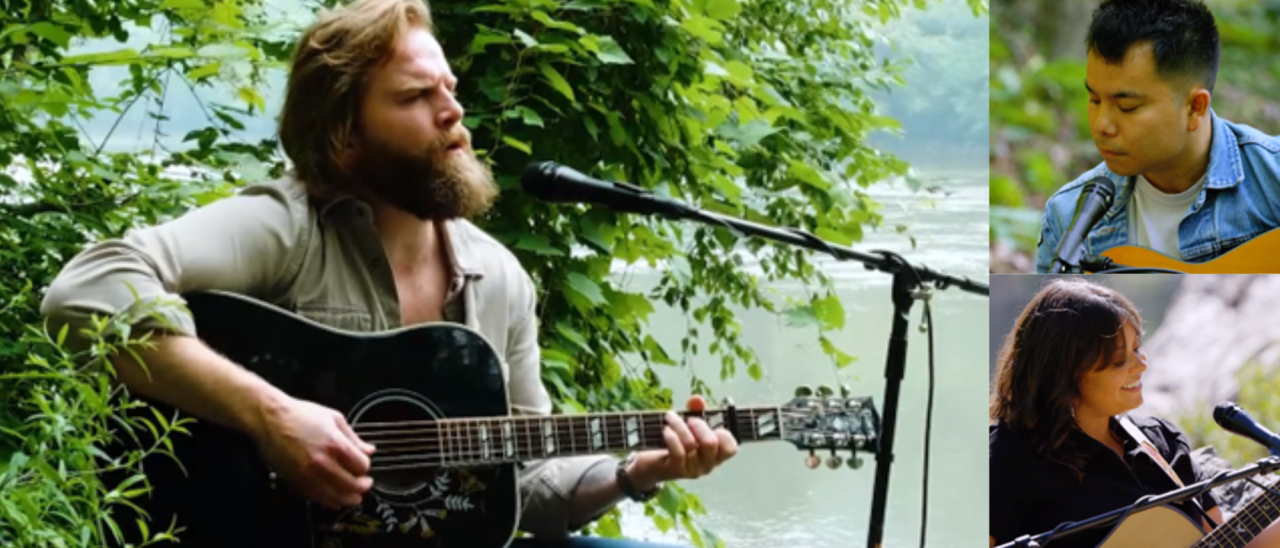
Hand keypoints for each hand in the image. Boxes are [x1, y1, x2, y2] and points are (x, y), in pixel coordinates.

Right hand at [253, 396, 376, 508]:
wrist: (270, 419)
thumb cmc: (300, 415)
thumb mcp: (334, 419)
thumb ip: (354, 438)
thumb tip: (369, 450)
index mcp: (335, 444)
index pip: (361, 466)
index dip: (365, 467)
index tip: (363, 465)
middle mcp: (322, 462)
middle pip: (351, 485)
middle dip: (362, 486)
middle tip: (365, 483)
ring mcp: (308, 475)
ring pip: (335, 497)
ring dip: (349, 499)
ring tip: (355, 496)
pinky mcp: (296, 482)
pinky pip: (317, 498)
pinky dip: (329, 501)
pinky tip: (335, 499)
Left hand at [627, 395, 737, 490]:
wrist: (652, 465)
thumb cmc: (675, 443)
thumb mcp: (688, 425)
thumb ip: (695, 410)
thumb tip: (697, 399)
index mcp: (716, 455)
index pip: (730, 448)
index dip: (723, 434)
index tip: (710, 424)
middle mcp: (708, 464)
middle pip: (711, 443)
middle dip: (699, 426)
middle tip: (689, 420)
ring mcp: (693, 470)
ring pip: (691, 444)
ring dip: (680, 426)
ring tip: (670, 417)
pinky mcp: (677, 470)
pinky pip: (678, 452)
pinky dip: (672, 437)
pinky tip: (666, 430)